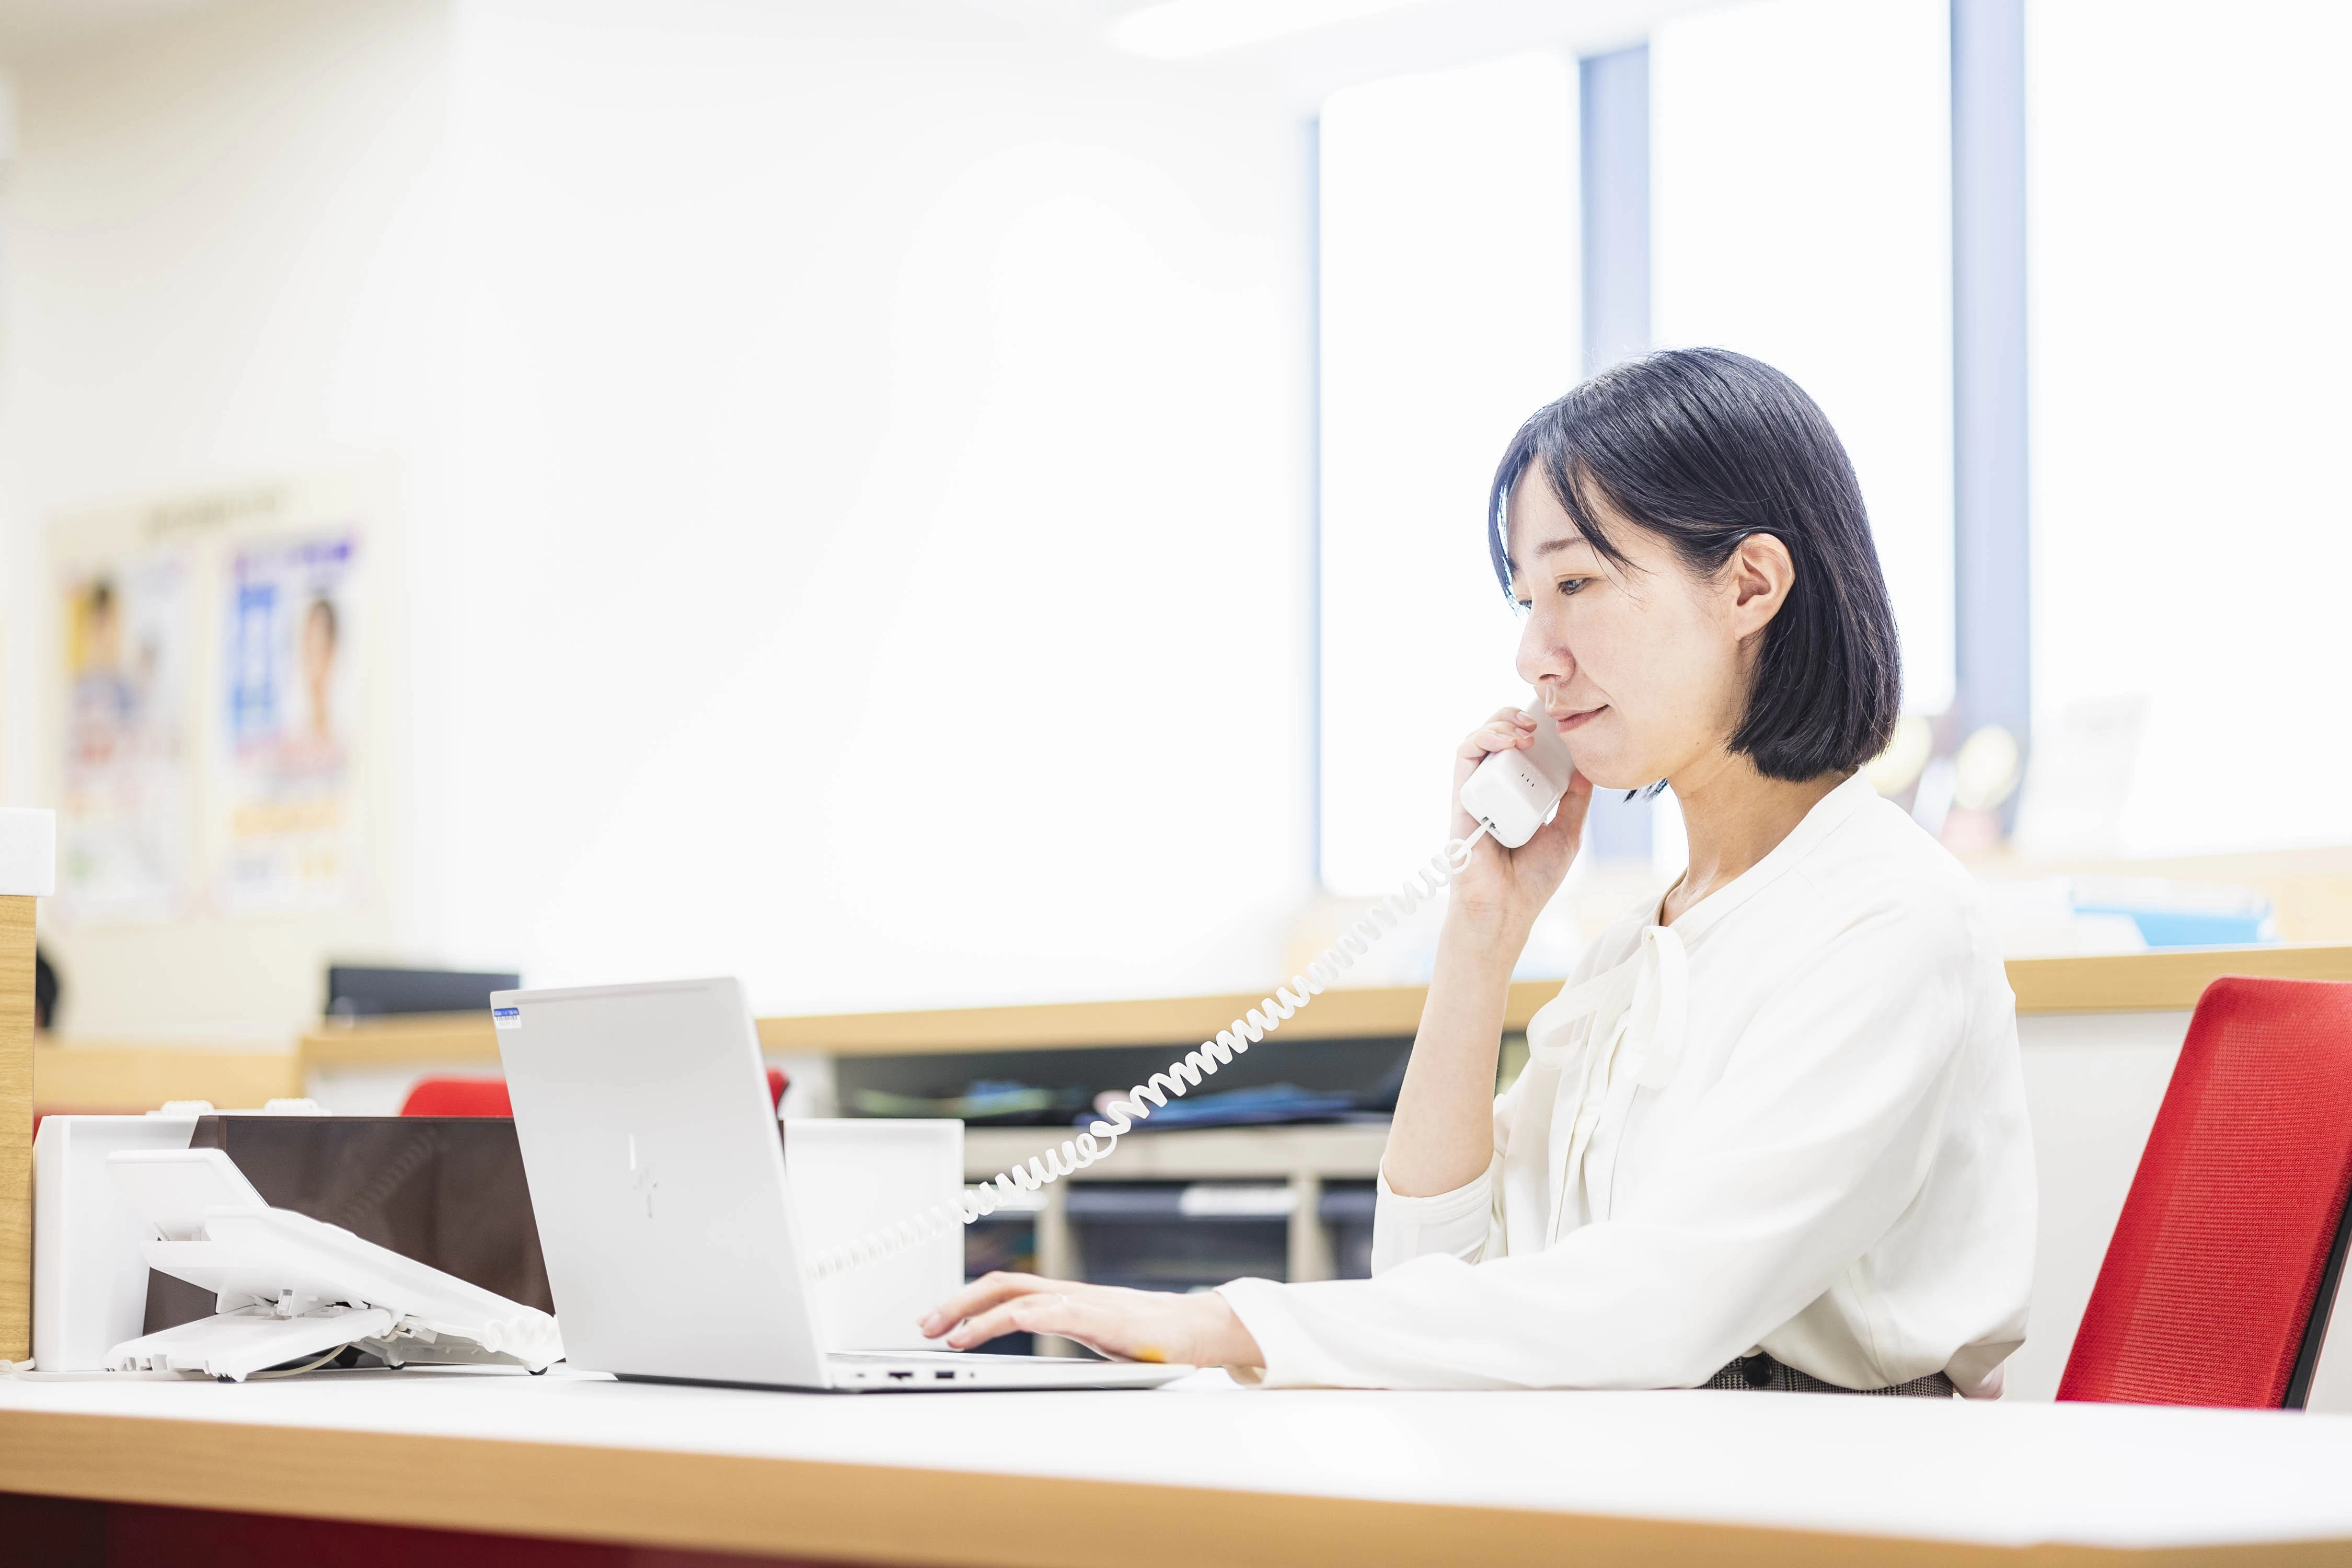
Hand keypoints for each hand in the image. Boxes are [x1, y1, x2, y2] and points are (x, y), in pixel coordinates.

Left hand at [919, 1272, 1262, 1367]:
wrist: (1197, 1330)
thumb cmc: (1153, 1338)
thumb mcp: (1099, 1337)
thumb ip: (1069, 1334)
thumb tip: (1034, 1354)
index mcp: (1067, 1298)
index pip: (1009, 1287)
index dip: (969, 1299)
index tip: (940, 1320)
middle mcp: (1068, 1293)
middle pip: (1001, 1282)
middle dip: (957, 1301)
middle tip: (925, 1324)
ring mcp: (1080, 1302)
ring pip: (1012, 1293)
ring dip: (970, 1312)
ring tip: (943, 1333)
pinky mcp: (1094, 1317)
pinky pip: (1041, 1311)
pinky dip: (1003, 1319)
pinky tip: (982, 1335)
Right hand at [1447, 706, 1592, 938]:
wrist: (1507, 907)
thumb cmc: (1533, 878)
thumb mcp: (1567, 832)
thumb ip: (1575, 801)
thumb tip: (1588, 768)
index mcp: (1519, 795)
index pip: (1522, 750)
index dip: (1535, 729)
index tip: (1557, 723)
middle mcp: (1496, 788)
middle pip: (1498, 736)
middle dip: (1516, 718)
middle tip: (1539, 725)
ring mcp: (1478, 790)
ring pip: (1479, 738)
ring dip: (1501, 723)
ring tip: (1525, 733)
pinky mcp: (1462, 795)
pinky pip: (1464, 755)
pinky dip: (1483, 738)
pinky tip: (1509, 741)